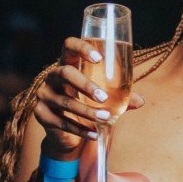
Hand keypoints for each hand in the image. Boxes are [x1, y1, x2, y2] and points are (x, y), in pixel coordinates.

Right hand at [33, 34, 145, 155]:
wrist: (65, 135)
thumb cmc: (85, 107)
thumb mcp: (101, 100)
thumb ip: (119, 97)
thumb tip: (140, 101)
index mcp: (66, 65)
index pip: (68, 46)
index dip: (82, 48)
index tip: (99, 59)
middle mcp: (52, 77)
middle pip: (66, 73)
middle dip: (86, 85)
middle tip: (104, 97)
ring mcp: (44, 96)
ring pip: (66, 102)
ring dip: (87, 111)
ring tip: (106, 118)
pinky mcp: (41, 115)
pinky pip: (63, 122)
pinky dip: (81, 129)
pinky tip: (95, 133)